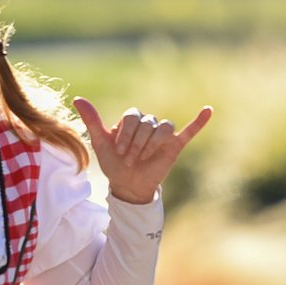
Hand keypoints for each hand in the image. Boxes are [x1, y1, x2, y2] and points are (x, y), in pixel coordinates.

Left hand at [71, 97, 212, 205]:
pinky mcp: (175, 145)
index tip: (120, 152)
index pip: (132, 117)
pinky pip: (189, 130)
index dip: (126, 134)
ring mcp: (162, 134)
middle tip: (130, 159)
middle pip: (147, 123)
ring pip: (162, 127)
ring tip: (144, 158)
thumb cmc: (114, 164)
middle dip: (136, 143)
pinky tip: (208, 110)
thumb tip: (77, 98)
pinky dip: (199, 121)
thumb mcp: (101, 142)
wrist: (128, 186)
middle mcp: (148, 124)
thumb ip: (91, 120)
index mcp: (132, 120)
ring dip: (151, 144)